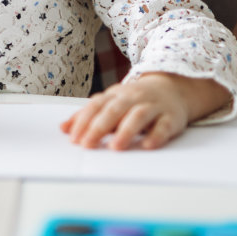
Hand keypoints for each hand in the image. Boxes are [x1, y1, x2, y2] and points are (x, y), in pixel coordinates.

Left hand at [60, 72, 229, 150]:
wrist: (172, 88)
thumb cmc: (135, 100)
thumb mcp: (110, 103)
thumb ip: (88, 116)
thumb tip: (63, 128)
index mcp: (115, 95)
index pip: (96, 106)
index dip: (83, 122)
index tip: (74, 139)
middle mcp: (133, 98)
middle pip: (114, 110)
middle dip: (99, 127)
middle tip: (88, 145)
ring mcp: (153, 106)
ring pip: (138, 116)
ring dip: (126, 131)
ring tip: (115, 147)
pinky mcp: (171, 117)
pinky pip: (163, 126)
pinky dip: (156, 135)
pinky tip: (147, 146)